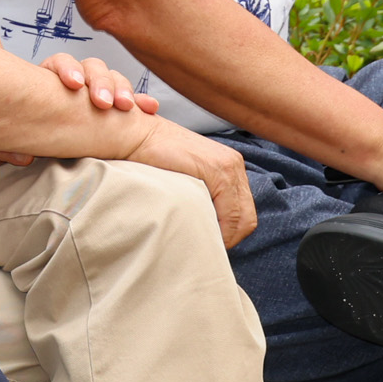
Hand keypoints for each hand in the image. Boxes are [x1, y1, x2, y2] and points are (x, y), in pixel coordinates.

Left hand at [0, 57, 156, 165]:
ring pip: (113, 79)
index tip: (72, 85)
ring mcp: (98, 94)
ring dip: (122, 88)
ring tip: (126, 107)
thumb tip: (22, 157)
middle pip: (92, 67)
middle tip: (104, 103)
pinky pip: (134, 100)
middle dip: (100, 81)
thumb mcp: (5, 145)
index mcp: (47, 83)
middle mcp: (76, 83)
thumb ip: (0, 149)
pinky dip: (142, 102)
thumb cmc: (21, 141)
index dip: (66, 69)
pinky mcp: (118, 109)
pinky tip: (149, 109)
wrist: (42, 150)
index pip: (59, 63)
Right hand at [122, 117, 257, 247]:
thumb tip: (204, 221)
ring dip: (224, 235)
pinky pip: (230, 211)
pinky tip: (201, 230)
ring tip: (203, 241)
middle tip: (207, 247)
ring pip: (241, 217)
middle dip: (230, 238)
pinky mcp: (218, 170)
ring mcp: (228, 166)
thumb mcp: (184, 173)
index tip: (210, 242)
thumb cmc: (150, 156)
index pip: (244, 212)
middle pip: (247, 217)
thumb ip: (200, 191)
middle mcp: (235, 164)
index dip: (230, 233)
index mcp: (230, 164)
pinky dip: (220, 228)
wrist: (135, 134)